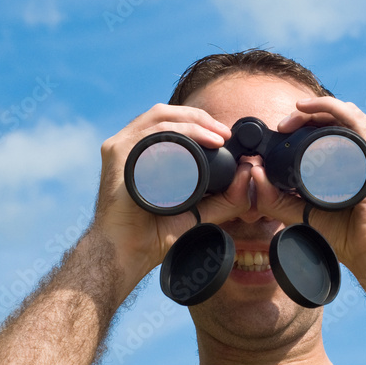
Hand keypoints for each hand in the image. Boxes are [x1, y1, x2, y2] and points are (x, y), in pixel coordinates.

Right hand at [95, 104, 253, 290]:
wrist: (130, 251)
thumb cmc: (156, 233)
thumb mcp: (201, 211)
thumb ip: (227, 197)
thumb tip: (248, 173)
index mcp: (146, 152)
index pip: (172, 122)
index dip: (200, 121)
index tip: (224, 135)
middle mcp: (132, 145)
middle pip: (167, 113)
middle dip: (200, 117)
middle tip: (224, 134)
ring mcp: (122, 147)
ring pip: (160, 118)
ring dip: (193, 121)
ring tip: (217, 136)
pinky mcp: (117, 153)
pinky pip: (150, 132)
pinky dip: (178, 131)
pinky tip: (198, 140)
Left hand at [252, 97, 365, 275]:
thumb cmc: (346, 234)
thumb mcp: (303, 210)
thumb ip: (277, 198)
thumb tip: (254, 175)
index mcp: (356, 161)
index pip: (332, 130)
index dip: (306, 124)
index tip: (283, 131)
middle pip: (337, 119)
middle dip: (307, 115)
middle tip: (284, 125)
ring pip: (344, 114)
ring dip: (316, 109)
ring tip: (293, 115)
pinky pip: (353, 119)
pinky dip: (330, 108)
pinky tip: (310, 108)